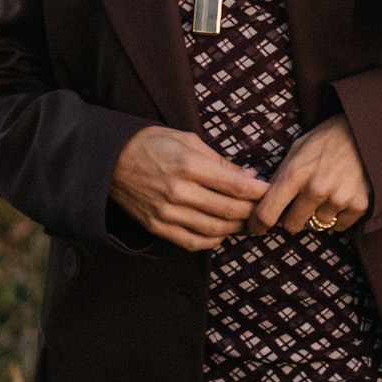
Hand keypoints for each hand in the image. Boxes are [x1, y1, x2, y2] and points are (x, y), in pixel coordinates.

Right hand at [110, 126, 268, 251]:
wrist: (110, 160)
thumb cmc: (151, 143)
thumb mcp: (187, 140)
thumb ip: (219, 161)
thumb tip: (249, 176)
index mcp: (188, 165)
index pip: (234, 184)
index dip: (258, 191)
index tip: (271, 190)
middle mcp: (178, 192)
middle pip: (228, 210)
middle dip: (252, 211)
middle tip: (264, 209)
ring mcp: (166, 212)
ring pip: (213, 230)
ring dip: (236, 228)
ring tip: (247, 222)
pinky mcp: (157, 227)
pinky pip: (191, 242)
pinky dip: (212, 241)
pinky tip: (222, 233)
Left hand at [249, 114, 370, 236]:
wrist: (364, 131)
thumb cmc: (326, 140)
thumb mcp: (296, 151)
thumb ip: (280, 177)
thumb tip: (263, 203)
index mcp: (295, 173)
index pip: (268, 213)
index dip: (258, 225)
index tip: (257, 228)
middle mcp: (315, 189)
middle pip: (292, 226)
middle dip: (292, 218)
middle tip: (300, 204)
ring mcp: (338, 198)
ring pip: (318, 225)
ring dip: (319, 214)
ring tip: (328, 191)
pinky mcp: (358, 205)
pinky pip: (340, 226)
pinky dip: (339, 215)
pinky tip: (343, 194)